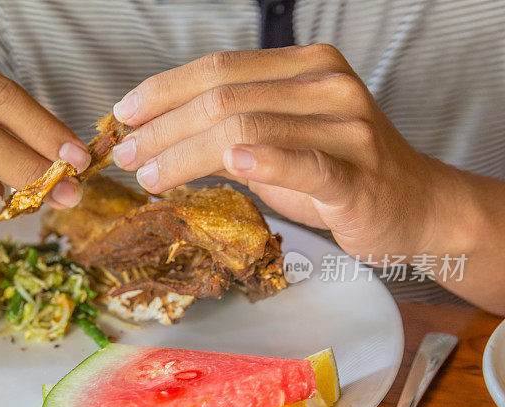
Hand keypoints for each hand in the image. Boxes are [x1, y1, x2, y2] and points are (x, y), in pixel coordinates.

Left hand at [110, 44, 447, 260]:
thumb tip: (158, 136)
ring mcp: (346, 127)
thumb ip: (228, 132)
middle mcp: (326, 86)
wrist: (414, 207)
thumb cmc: (338, 173)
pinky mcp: (357, 175)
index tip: (123, 115)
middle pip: (223, 98)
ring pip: (247, 128)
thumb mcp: (279, 142)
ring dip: (184, 154)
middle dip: (162, 129)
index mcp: (305, 67)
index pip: (219, 69)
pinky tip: (231, 164)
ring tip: (149, 177)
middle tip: (125, 156)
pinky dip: (265, 162)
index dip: (163, 90)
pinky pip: (305, 164)